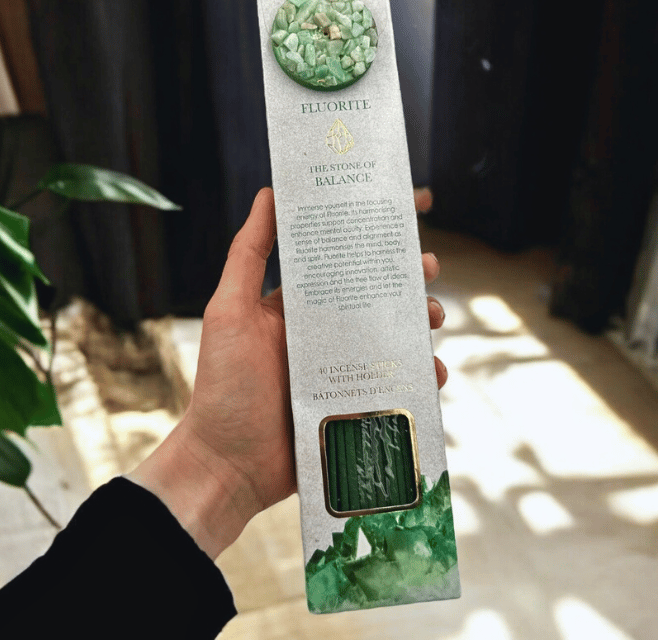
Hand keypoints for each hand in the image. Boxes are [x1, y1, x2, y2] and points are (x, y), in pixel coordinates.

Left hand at [129, 188, 446, 558]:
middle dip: (407, 279)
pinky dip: (419, 375)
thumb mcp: (230, 311)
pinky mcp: (356, 403)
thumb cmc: (224, 385)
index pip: (341, 261)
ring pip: (393, 337)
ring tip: (433, 318)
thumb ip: (249, 254)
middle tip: (428, 268)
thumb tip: (269, 193)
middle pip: (376, 297)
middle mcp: (323, 333)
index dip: (373, 237)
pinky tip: (432, 371)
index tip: (408, 210)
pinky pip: (397, 383)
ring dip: (420, 322)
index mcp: (298, 306)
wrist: (228, 465)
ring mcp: (342, 369)